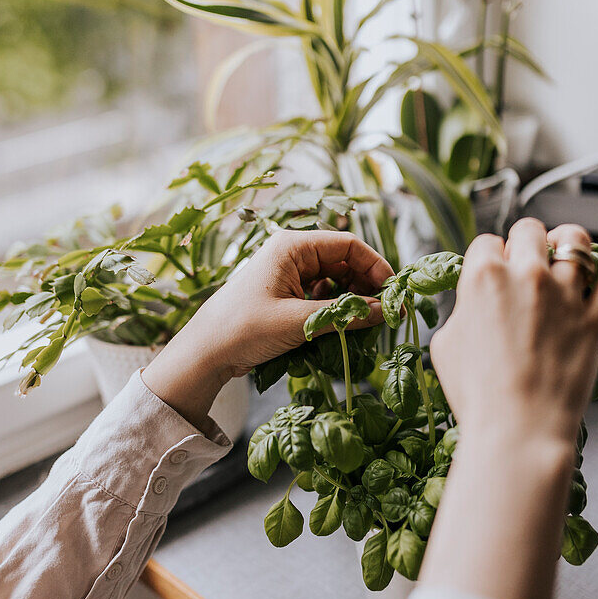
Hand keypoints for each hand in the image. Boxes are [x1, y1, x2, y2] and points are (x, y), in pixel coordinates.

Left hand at [143, 229, 391, 428]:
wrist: (205, 353)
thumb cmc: (243, 329)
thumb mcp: (298, 323)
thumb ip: (345, 315)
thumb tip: (386, 312)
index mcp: (292, 247)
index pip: (348, 245)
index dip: (375, 266)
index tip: (392, 293)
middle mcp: (292, 255)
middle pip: (344, 262)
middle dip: (367, 285)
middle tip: (386, 313)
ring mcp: (289, 275)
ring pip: (335, 281)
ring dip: (353, 300)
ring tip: (368, 323)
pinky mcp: (286, 296)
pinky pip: (322, 296)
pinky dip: (337, 310)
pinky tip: (345, 327)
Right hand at [430, 219, 597, 450]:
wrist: (517, 431)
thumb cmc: (478, 396)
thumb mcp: (446, 345)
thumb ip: (461, 310)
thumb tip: (472, 303)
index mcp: (484, 278)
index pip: (486, 242)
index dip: (488, 255)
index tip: (492, 268)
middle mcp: (527, 276)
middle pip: (529, 231)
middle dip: (525, 241)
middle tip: (525, 258)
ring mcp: (566, 295)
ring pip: (575, 241)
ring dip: (567, 240)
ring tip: (565, 249)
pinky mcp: (596, 317)